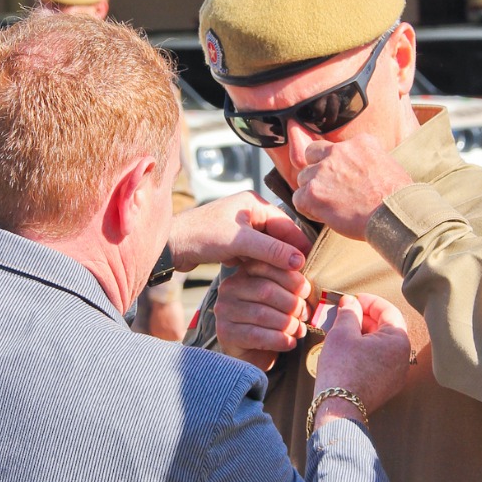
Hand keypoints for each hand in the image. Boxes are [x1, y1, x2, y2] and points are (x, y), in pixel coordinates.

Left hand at [170, 192, 310, 273]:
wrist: (171, 245)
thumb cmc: (201, 236)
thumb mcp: (240, 242)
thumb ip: (271, 250)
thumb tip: (299, 260)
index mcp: (254, 203)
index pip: (287, 223)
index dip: (299, 244)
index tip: (310, 263)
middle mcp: (250, 212)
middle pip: (279, 235)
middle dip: (287, 254)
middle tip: (300, 275)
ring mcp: (241, 228)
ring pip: (267, 247)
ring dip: (273, 261)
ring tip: (285, 279)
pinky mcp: (233, 242)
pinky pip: (255, 254)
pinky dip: (259, 264)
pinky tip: (264, 276)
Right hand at [214, 260, 310, 370]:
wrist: (253, 352)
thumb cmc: (272, 321)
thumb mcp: (281, 297)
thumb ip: (292, 285)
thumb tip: (312, 284)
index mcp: (244, 272)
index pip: (268, 266)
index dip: (292, 279)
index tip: (306, 293)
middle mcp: (230, 288)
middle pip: (266, 291)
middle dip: (292, 304)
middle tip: (305, 315)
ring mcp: (224, 311)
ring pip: (263, 314)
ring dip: (288, 324)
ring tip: (299, 330)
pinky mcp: (226, 333)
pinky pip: (257, 335)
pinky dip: (280, 340)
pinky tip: (290, 343)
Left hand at [293, 136, 411, 238]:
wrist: (395, 214)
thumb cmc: (398, 198)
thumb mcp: (388, 165)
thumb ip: (367, 161)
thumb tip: (361, 171)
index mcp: (359, 142)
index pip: (334, 147)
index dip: (333, 162)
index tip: (340, 177)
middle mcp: (338, 151)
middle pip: (312, 155)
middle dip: (317, 171)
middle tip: (329, 189)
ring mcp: (323, 171)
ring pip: (303, 178)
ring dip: (312, 191)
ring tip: (330, 206)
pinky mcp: (313, 193)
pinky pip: (298, 198)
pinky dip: (307, 209)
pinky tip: (323, 216)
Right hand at [314, 293, 409, 418]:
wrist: (339, 407)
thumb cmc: (341, 369)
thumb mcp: (341, 333)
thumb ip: (349, 313)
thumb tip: (350, 303)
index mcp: (398, 341)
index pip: (388, 311)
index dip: (368, 301)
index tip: (353, 299)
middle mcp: (403, 358)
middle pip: (386, 328)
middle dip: (365, 319)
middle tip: (345, 314)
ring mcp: (397, 375)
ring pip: (382, 346)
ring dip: (364, 335)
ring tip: (344, 331)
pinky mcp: (387, 387)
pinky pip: (379, 361)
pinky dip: (366, 352)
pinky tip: (348, 350)